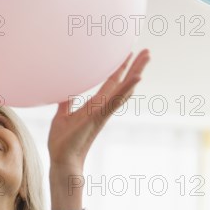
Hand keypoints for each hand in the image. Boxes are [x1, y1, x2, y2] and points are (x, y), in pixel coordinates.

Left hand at [48, 49, 150, 173]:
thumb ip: (66, 103)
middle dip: (135, 66)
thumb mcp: (62, 115)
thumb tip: (64, 92)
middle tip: (147, 51)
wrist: (62, 158)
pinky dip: (127, 88)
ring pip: (125, 88)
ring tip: (147, 56)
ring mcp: (104, 111)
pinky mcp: (100, 115)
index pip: (111, 82)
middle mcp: (104, 106)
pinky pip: (116, 100)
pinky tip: (137, 77)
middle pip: (123, 83)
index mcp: (95, 104)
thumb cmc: (62, 141)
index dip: (120, 68)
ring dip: (137, 71)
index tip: (128, 54)